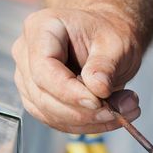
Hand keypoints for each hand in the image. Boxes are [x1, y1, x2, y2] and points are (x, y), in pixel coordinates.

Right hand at [12, 6, 143, 132]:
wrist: (108, 37)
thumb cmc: (109, 32)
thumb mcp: (116, 42)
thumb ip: (105, 65)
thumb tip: (98, 89)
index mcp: (42, 28)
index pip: (43, 68)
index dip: (69, 91)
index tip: (99, 102)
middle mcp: (26, 52)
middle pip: (44, 95)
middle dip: (83, 111)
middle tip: (121, 111)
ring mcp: (28, 77)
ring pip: (49, 113)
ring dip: (88, 121)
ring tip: (126, 111)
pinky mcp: (37, 98)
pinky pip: (57, 120)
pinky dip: (85, 125)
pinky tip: (112, 118)